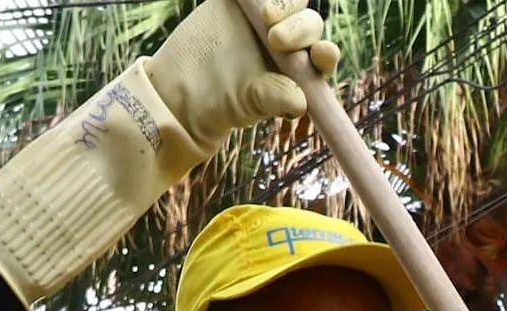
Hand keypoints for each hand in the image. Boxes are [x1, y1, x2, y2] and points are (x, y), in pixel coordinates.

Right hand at [149, 0, 338, 154]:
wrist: (181, 89)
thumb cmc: (221, 104)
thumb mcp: (247, 103)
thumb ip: (272, 99)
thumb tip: (300, 102)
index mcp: (300, 69)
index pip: (322, 57)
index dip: (326, 53)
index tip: (322, 53)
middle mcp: (289, 41)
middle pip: (308, 24)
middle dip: (298, 28)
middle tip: (275, 38)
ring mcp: (267, 18)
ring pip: (288, 1)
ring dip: (284, 3)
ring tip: (266, 12)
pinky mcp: (243, 1)